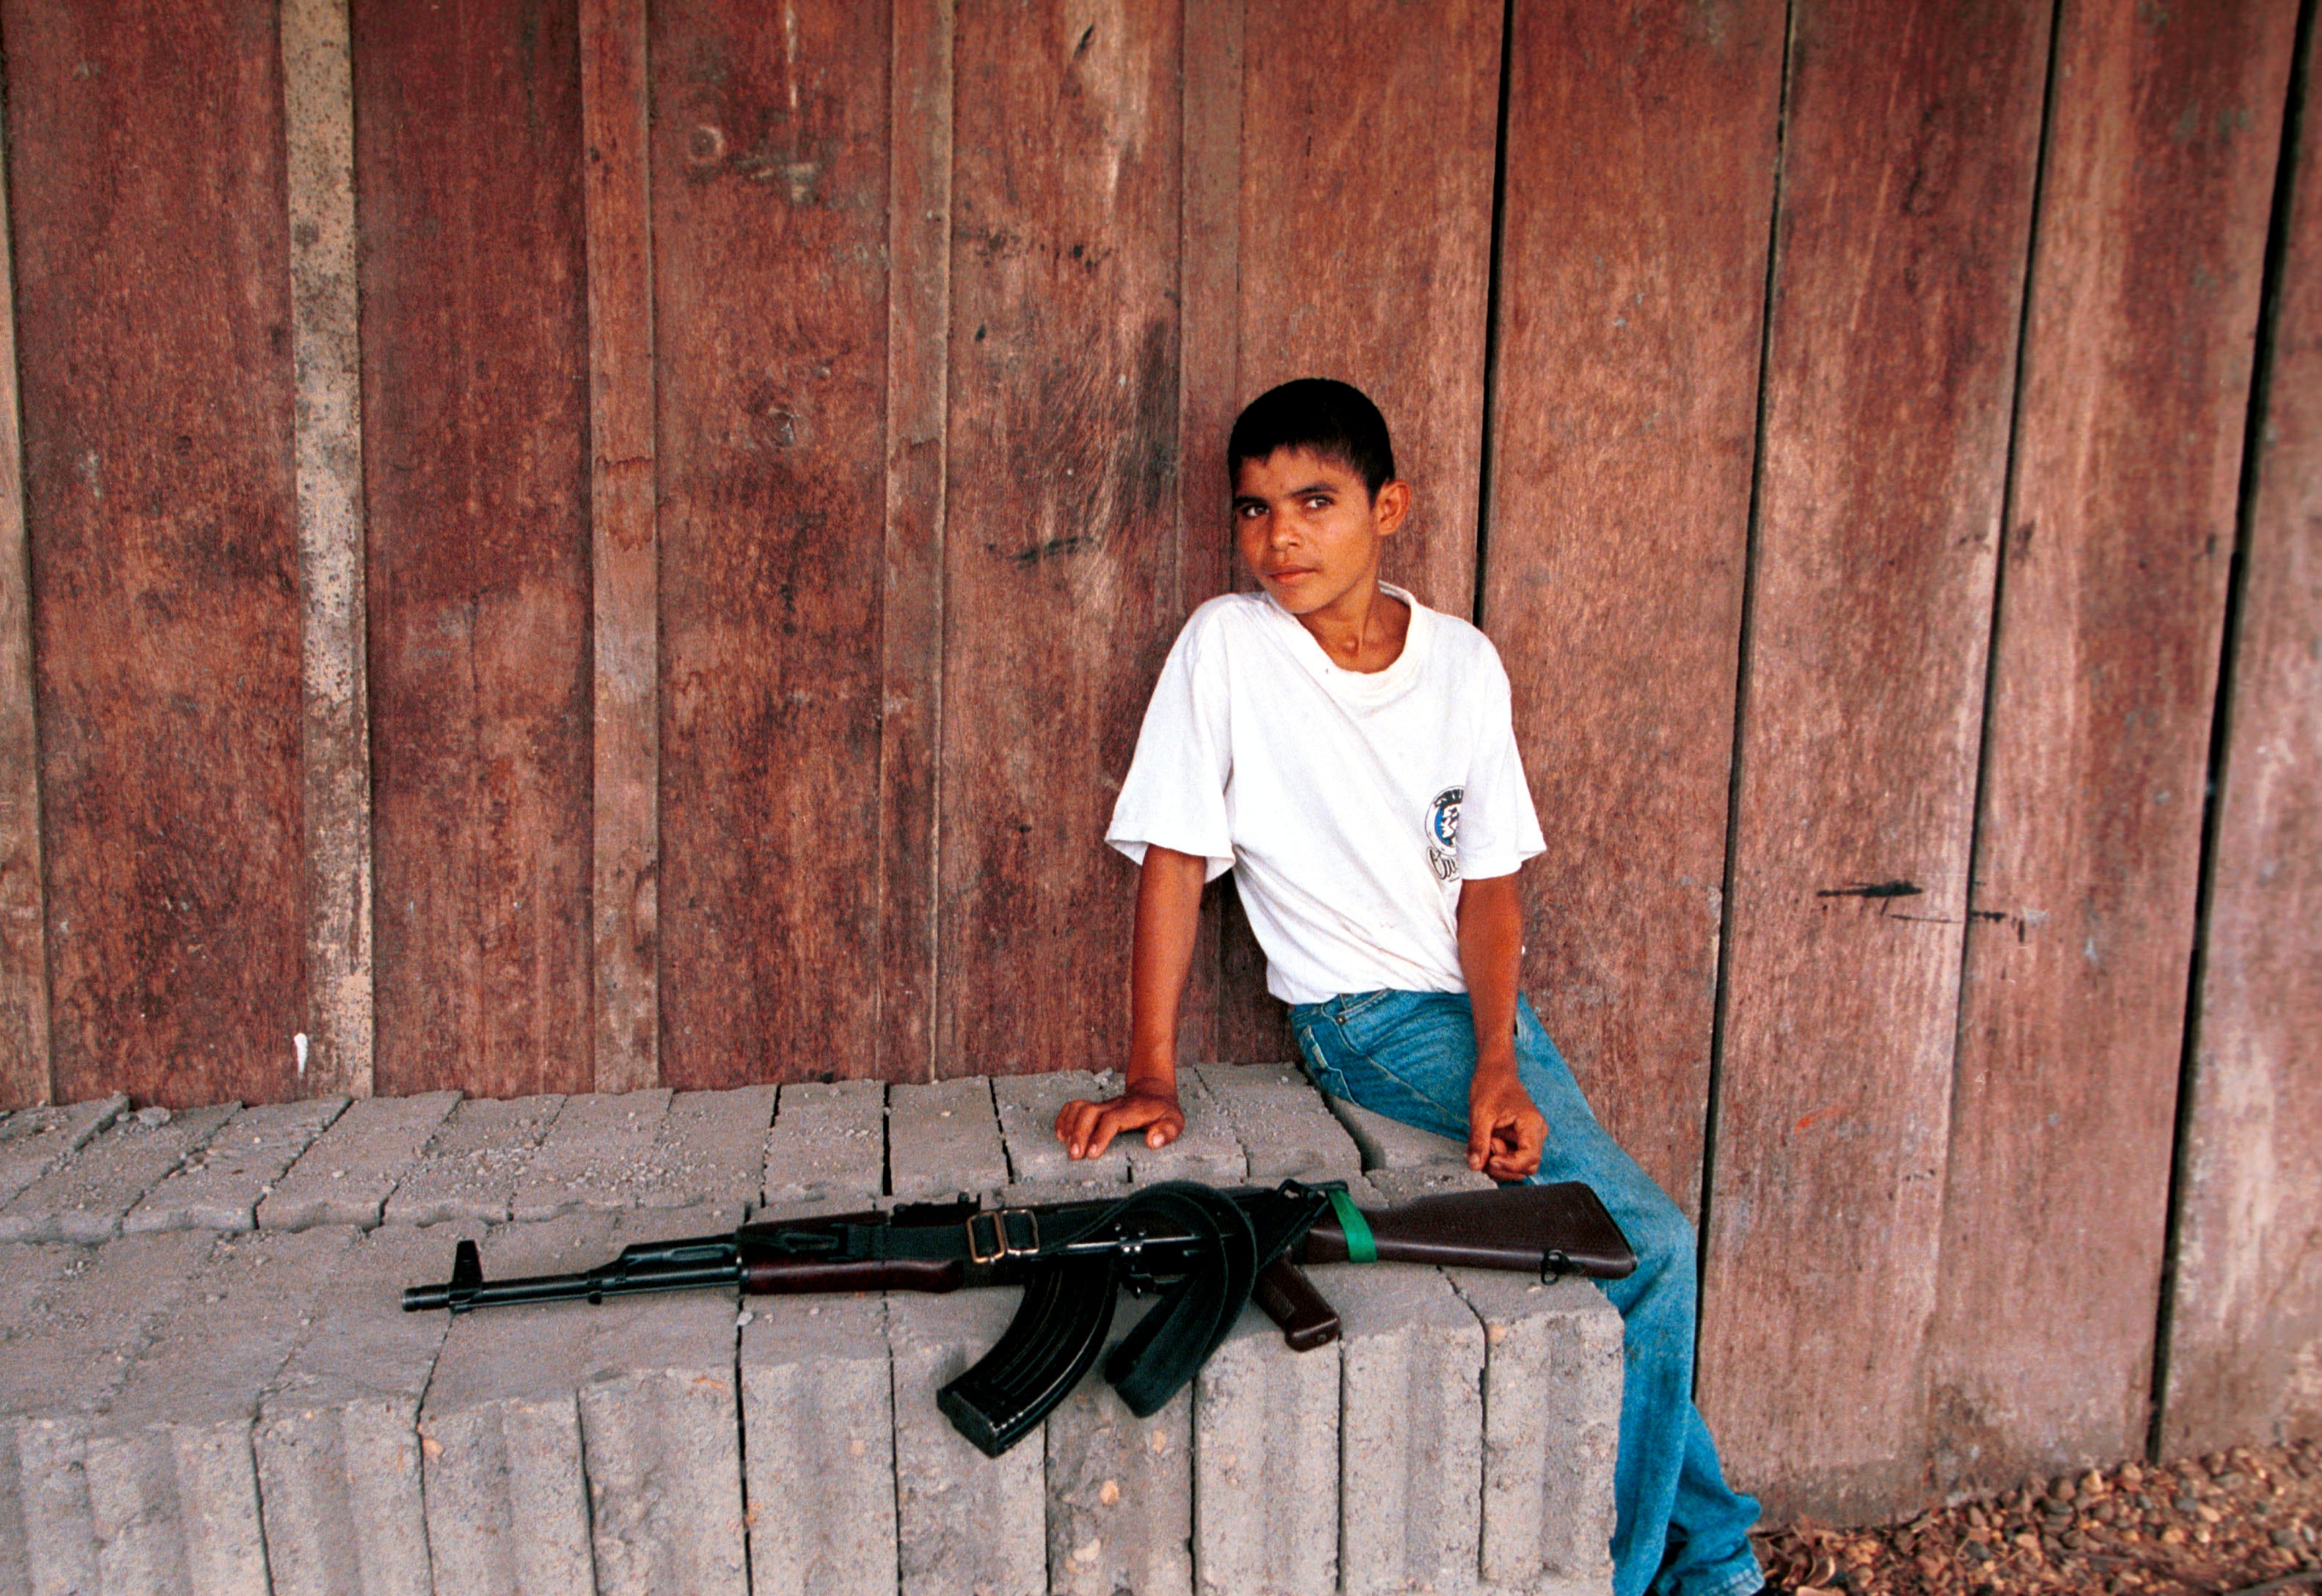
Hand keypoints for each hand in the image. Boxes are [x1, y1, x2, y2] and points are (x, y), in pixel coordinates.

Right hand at [1055, 1084, 1184, 1161]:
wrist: (1153, 1090)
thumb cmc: (1163, 1111)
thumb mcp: (1175, 1121)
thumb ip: (1167, 1131)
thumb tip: (1153, 1141)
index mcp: (1134, 1110)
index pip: (1112, 1119)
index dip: (1100, 1136)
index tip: (1092, 1154)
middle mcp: (1115, 1105)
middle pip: (1090, 1112)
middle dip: (1079, 1134)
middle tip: (1074, 1156)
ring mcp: (1103, 1104)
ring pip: (1079, 1107)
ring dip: (1069, 1127)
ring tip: (1066, 1147)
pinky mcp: (1096, 1106)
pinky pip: (1074, 1106)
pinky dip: (1064, 1119)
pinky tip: (1061, 1135)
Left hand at [1467, 1065, 1546, 1180]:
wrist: (1494, 1071)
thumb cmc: (1491, 1085)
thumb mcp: (1480, 1114)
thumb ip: (1478, 1141)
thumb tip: (1475, 1166)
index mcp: (1532, 1125)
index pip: (1529, 1159)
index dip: (1509, 1165)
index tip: (1490, 1160)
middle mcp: (1536, 1133)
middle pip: (1526, 1167)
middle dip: (1503, 1167)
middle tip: (1484, 1151)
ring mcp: (1529, 1137)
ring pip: (1518, 1166)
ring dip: (1499, 1163)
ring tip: (1485, 1142)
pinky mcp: (1519, 1139)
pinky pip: (1511, 1158)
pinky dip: (1497, 1158)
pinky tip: (1485, 1144)